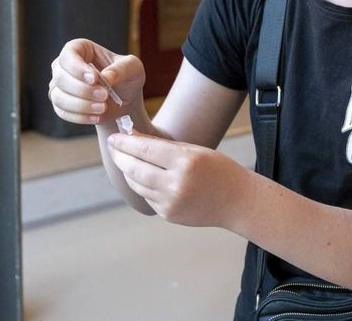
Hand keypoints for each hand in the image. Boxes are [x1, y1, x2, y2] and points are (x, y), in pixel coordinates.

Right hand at [48, 38, 144, 124]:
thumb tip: (106, 76)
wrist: (124, 101)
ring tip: (103, 107)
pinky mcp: (60, 104)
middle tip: (104, 95)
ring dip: (81, 105)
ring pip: (58, 96)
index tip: (95, 78)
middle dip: (83, 89)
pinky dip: (80, 116)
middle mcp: (64, 65)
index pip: (68, 54)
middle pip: (60, 77)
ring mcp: (59, 85)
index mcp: (80, 49)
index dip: (78, 67)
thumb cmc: (127, 78)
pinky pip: (62, 112)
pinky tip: (96, 117)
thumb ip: (122, 68)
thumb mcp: (133, 68)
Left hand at [107, 131, 251, 227]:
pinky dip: (142, 185)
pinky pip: (147, 196)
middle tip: (113, 148)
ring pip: (137, 184)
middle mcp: (175, 184)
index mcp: (185, 162)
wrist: (237, 201)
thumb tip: (133, 137)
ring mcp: (171, 202)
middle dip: (120, 156)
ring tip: (126, 160)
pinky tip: (144, 176)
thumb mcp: (195, 151)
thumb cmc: (219, 170)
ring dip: (128, 171)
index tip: (114, 136)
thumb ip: (164, 146)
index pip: (145, 149)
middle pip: (135, 168)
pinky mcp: (168, 214)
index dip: (125, 142)